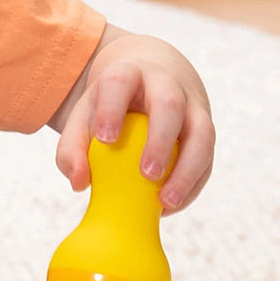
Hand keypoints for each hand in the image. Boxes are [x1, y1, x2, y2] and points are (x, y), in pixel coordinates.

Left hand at [54, 30, 214, 212]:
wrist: (149, 81)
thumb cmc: (110, 108)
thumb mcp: (84, 119)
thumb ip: (72, 150)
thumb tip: (79, 183)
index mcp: (129, 75)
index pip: (121, 82)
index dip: (113, 108)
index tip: (105, 139)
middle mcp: (166, 84)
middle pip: (170, 105)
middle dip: (161, 140)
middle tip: (147, 174)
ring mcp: (192, 106)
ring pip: (202, 132)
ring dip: (188, 168)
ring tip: (166, 201)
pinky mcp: (205, 130)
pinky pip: (206, 158)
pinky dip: (192, 184)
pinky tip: (171, 205)